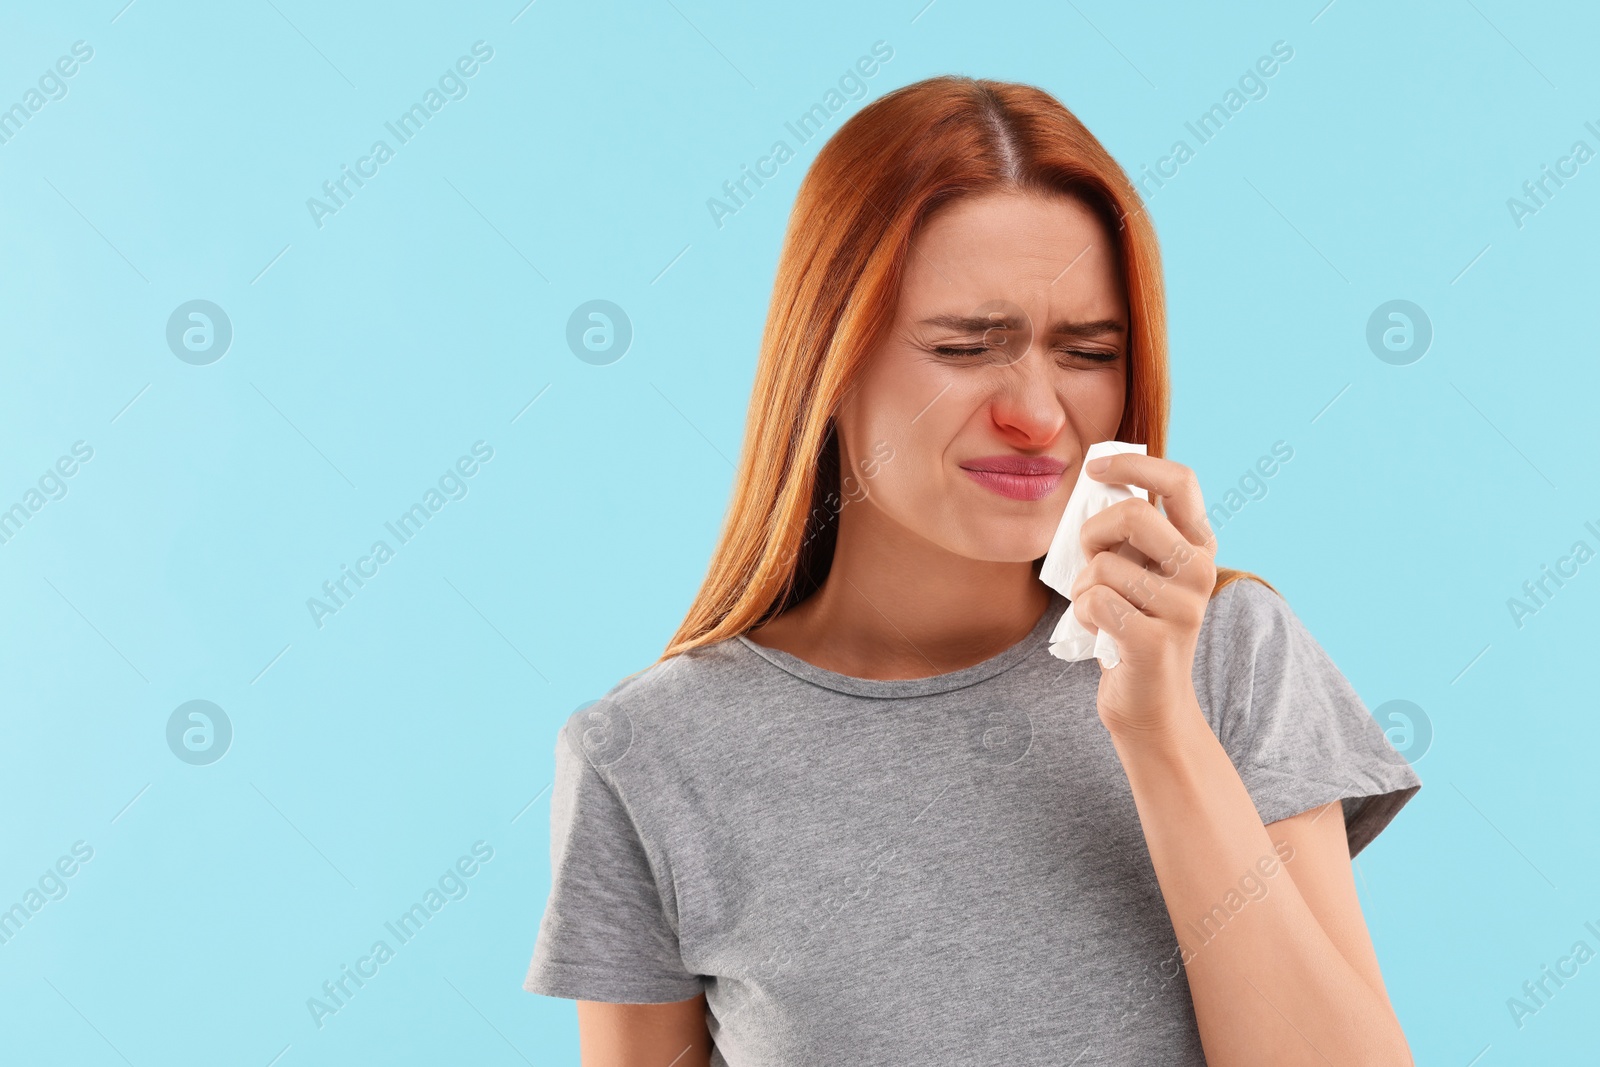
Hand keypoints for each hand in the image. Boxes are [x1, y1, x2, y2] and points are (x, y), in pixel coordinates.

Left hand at [1067, 451, 1218, 741]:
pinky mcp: (1155, 640)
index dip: (1132, 464)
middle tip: (1092, 562)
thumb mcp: (1139, 572)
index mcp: (1198, 547)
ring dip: (1084, 589)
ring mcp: (1182, 607)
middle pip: (1131, 514)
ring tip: (1102, 612)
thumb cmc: (1132, 629)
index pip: (1180, 480)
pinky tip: (1099, 632)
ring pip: (1102, 566)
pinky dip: (1082, 614)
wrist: (1151, 706)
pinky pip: (1094, 602)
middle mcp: (1200, 572)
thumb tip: (1095, 487)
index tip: (1094, 469)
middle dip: (1092, 534)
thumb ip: (1128, 535)